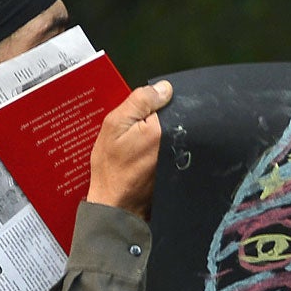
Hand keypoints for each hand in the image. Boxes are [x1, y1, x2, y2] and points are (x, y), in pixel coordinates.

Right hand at [86, 80, 172, 218]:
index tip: (142, 112)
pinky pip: (173, 148)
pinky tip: (146, 155)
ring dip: (162, 133)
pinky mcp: (177, 168)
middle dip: (160, 117)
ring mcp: (179, 157)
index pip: (171, 101)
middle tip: (137, 131)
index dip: (155, 102)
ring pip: (174, 133)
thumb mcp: (115, 126)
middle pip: (174, 117)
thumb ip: (139, 102)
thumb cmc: (111, 168)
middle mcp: (177, 143)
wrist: (115, 203)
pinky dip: (162, 147)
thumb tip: (164, 88)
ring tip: (139, 145)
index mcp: (164, 129)